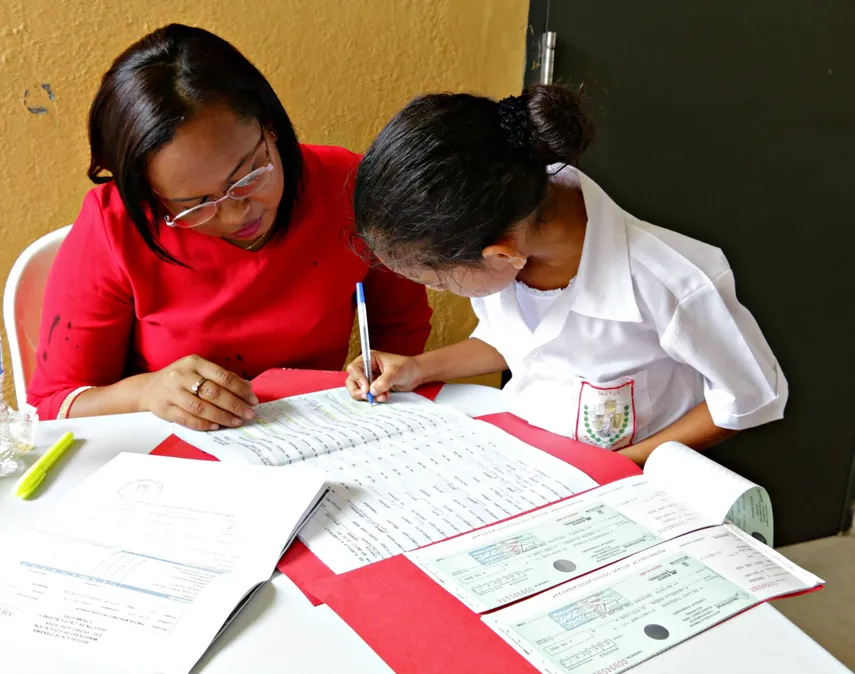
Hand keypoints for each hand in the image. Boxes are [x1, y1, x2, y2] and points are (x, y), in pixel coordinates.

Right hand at [138, 355, 258, 430]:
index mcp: (194, 362)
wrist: (149, 388)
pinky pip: (187, 419)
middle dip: (235, 405)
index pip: (222, 377)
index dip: (240, 389)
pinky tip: (216, 426)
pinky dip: (204, 424)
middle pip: (213, 393)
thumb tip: (248, 387)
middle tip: (248, 414)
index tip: (253, 400)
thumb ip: (223, 377)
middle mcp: (181, 376)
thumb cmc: (181, 378)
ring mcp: (172, 393)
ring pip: (201, 408)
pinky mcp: (165, 409)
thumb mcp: (200, 370)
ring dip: (222, 417)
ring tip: (236, 421)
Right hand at [345, 351, 423, 402]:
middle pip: (352, 381)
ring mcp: (369, 379)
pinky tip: (385, 396)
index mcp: (369, 359)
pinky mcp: (374, 388)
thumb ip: (384, 381)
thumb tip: (372, 390)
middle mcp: (366, 368)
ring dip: (368, 396)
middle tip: (368, 396)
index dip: (358, 379)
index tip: (366, 388)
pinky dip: (374, 398)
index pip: (354, 368)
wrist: (416, 375)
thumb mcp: (396, 372)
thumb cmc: (407, 367)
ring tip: (382, 397)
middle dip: (358, 391)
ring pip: (358, 390)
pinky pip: (368, 395)